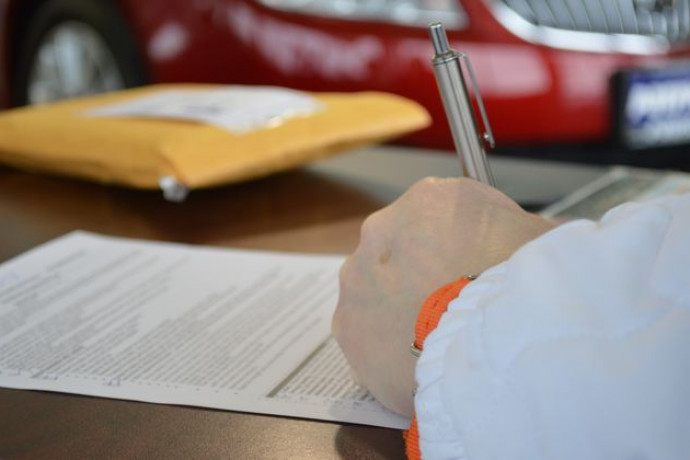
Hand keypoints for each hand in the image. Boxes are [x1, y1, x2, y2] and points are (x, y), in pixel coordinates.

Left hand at [332, 177, 554, 416]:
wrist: (491, 349)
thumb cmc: (521, 288)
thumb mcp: (541, 242)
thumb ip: (522, 234)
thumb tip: (535, 242)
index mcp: (432, 199)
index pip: (443, 215)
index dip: (465, 244)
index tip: (478, 267)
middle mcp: (384, 230)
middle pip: (405, 251)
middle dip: (427, 274)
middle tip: (457, 306)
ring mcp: (358, 279)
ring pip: (380, 291)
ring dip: (403, 308)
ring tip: (439, 338)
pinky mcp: (347, 327)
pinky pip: (369, 333)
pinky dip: (389, 345)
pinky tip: (419, 359)